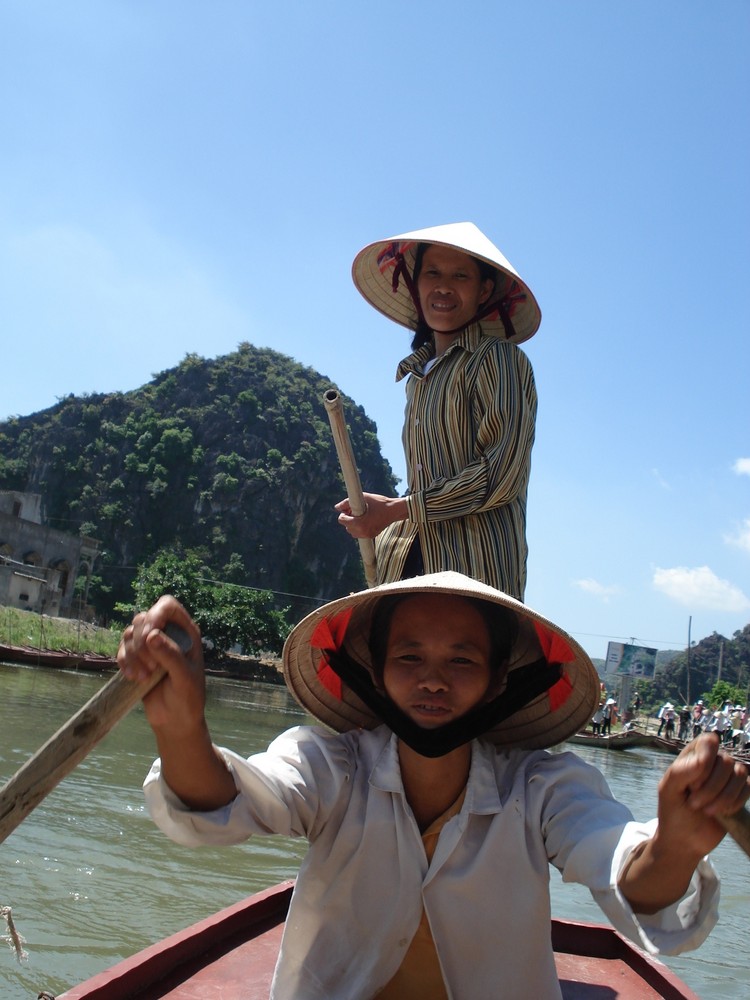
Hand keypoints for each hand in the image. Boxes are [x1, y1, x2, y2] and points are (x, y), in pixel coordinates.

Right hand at [118, 595, 205, 737]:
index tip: (149, 635)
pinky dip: (123, 661)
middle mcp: (167, 633)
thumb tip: (152, 635)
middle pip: (144, 618)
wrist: (176, 720)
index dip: (156, 614)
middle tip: (151, 667)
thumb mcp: (185, 678)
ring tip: (143, 677)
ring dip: (132, 654)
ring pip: (130, 633)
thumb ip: (171, 656)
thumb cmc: (188, 698)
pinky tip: (133, 677)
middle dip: (141, 643)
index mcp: (186, 632)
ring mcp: (150, 646)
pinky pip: (122, 649)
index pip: (167, 606)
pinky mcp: (137, 659)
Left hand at [335, 492, 407, 537]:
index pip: (341, 520)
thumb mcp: (363, 498)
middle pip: (346, 526)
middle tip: (357, 511)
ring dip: (353, 524)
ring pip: (352, 532)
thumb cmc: (379, 503)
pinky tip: (366, 520)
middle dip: (349, 519)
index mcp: (359, 523)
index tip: (350, 509)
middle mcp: (362, 532)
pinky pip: (359, 534)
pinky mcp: (371, 536)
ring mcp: (367, 535)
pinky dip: (359, 528)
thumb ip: (347, 502)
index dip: (344, 513)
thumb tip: (336, 507)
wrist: (394, 510)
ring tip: (362, 516)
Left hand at [657, 732, 749, 857]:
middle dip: (710, 787)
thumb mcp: (668, 790)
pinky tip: (723, 812)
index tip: (693, 783)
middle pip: (725, 760)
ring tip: (707, 811)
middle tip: (694, 803)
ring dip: (723, 797)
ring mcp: (727, 777)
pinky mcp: (739, 792)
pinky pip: (748, 787)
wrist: (685, 840)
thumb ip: (681, 771)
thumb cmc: (673, 811)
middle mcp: (712, 762)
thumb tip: (704, 760)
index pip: (708, 740)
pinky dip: (736, 801)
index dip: (705, 759)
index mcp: (692, 755)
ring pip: (740, 773)